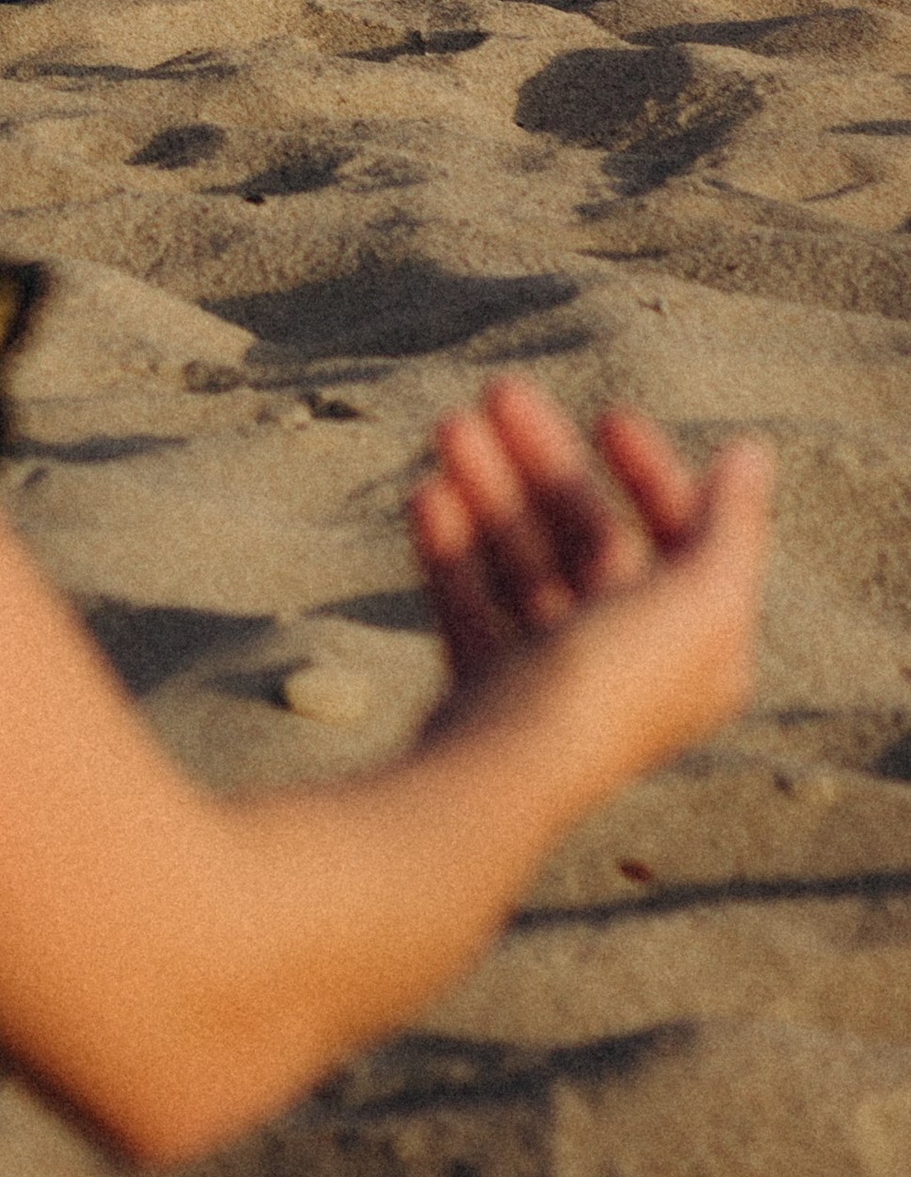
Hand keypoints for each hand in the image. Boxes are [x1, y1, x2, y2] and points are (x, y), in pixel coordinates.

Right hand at [410, 375, 770, 768]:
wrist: (495, 783)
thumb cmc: (604, 691)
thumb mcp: (696, 604)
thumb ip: (731, 528)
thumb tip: (751, 456)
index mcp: (694, 652)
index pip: (681, 540)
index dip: (651, 470)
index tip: (606, 414)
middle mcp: (628, 668)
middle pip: (589, 542)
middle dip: (546, 463)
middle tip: (497, 393)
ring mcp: (552, 683)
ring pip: (522, 563)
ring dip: (489, 489)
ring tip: (448, 428)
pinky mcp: (486, 695)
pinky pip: (469, 604)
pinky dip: (451, 549)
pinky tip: (425, 497)